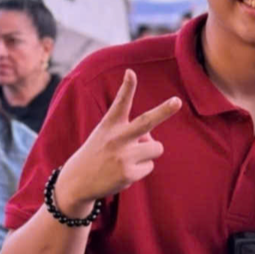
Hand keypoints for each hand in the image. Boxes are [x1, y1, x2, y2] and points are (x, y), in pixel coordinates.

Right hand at [56, 70, 181, 216]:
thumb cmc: (97, 153)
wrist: (77, 181)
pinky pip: (150, 166)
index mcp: (110, 124)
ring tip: (127, 159)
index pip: (120, 103)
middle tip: (177, 101)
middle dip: (164, 111)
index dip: (127, 87)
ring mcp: (123, 156)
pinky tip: (123, 172)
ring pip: (156, 147)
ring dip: (148, 153)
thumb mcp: (106, 135)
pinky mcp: (128, 174)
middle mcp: (116, 138)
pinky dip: (141, 169)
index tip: (131, 72)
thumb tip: (152, 142)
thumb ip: (130, 133)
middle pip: (145, 122)